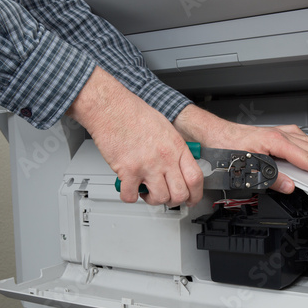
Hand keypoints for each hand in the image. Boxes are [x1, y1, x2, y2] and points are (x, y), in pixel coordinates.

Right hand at [67, 67, 202, 205]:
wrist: (111, 107)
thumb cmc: (135, 113)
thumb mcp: (166, 128)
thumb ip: (174, 149)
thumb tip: (179, 166)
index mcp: (177, 147)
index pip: (196, 178)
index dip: (195, 194)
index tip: (191, 199)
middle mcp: (165, 157)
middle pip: (180, 193)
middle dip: (174, 201)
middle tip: (167, 197)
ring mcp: (147, 165)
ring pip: (160, 198)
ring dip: (153, 199)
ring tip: (146, 190)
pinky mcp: (128, 170)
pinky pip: (131, 195)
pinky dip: (129, 196)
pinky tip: (129, 188)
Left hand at [173, 104, 307, 193]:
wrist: (211, 133)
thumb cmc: (224, 146)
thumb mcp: (246, 168)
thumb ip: (269, 178)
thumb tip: (288, 185)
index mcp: (274, 142)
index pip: (306, 158)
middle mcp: (279, 134)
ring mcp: (277, 132)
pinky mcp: (273, 134)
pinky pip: (299, 139)